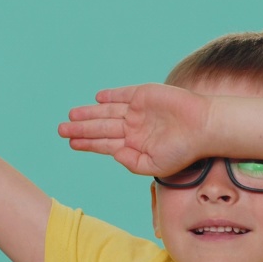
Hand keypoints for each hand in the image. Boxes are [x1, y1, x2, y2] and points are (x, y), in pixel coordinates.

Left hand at [58, 84, 209, 176]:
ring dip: (89, 113)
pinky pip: (123, 95)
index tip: (71, 144)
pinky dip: (110, 96)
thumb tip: (112, 154)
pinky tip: (96, 98)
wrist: (202, 127)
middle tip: (60, 130)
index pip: (105, 144)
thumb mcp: (154, 166)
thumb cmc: (183, 151)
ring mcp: (138, 111)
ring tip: (70, 116)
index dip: (88, 143)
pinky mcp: (144, 95)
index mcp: (135, 145)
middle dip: (81, 129)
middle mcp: (134, 128)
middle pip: (102, 127)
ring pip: (107, 111)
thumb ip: (131, 162)